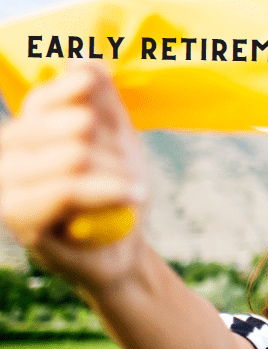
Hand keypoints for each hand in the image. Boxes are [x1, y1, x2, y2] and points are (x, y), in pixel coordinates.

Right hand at [0, 60, 148, 291]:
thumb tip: (83, 59)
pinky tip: (131, 196)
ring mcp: (8, 188)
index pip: (46, 98)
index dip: (79, 93)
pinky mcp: (20, 221)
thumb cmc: (118, 192)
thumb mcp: (118, 139)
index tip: (102, 107)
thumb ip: (102, 100)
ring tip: (130, 190)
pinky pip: (67, 190)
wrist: (124, 247)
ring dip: (118, 175)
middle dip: (115, 150)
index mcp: (28, 132)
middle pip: (72, 126)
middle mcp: (8, 155)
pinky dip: (109, 192)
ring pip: (74, 156)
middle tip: (128, 172)